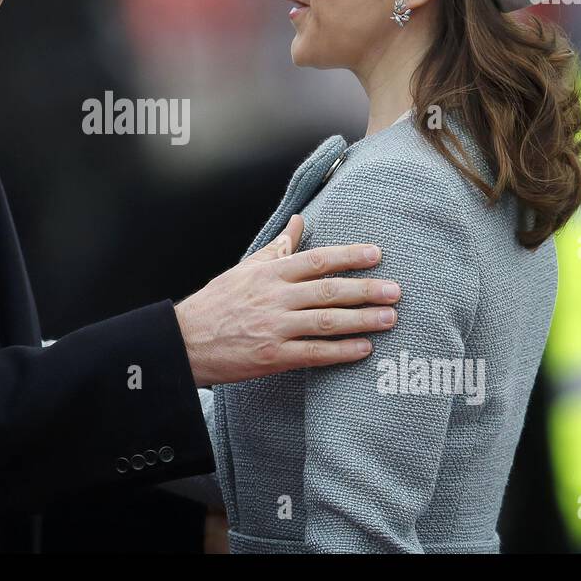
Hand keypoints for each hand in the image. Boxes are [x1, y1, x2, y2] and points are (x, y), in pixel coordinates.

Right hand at [174, 215, 398, 386]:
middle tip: (396, 290)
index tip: (376, 255)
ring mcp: (274, 328)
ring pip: (326, 322)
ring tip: (390, 318)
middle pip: (328, 290)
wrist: (185, 342)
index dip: (348, 256)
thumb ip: (277, 248)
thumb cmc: (216, 303)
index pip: (316, 260)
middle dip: (365, 290)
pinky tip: (364, 349)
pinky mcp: (272, 357)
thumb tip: (299, 222)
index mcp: (269, 273)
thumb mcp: (245, 268)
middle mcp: (274, 298)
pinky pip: (314, 353)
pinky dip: (341, 351)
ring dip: (362, 320)